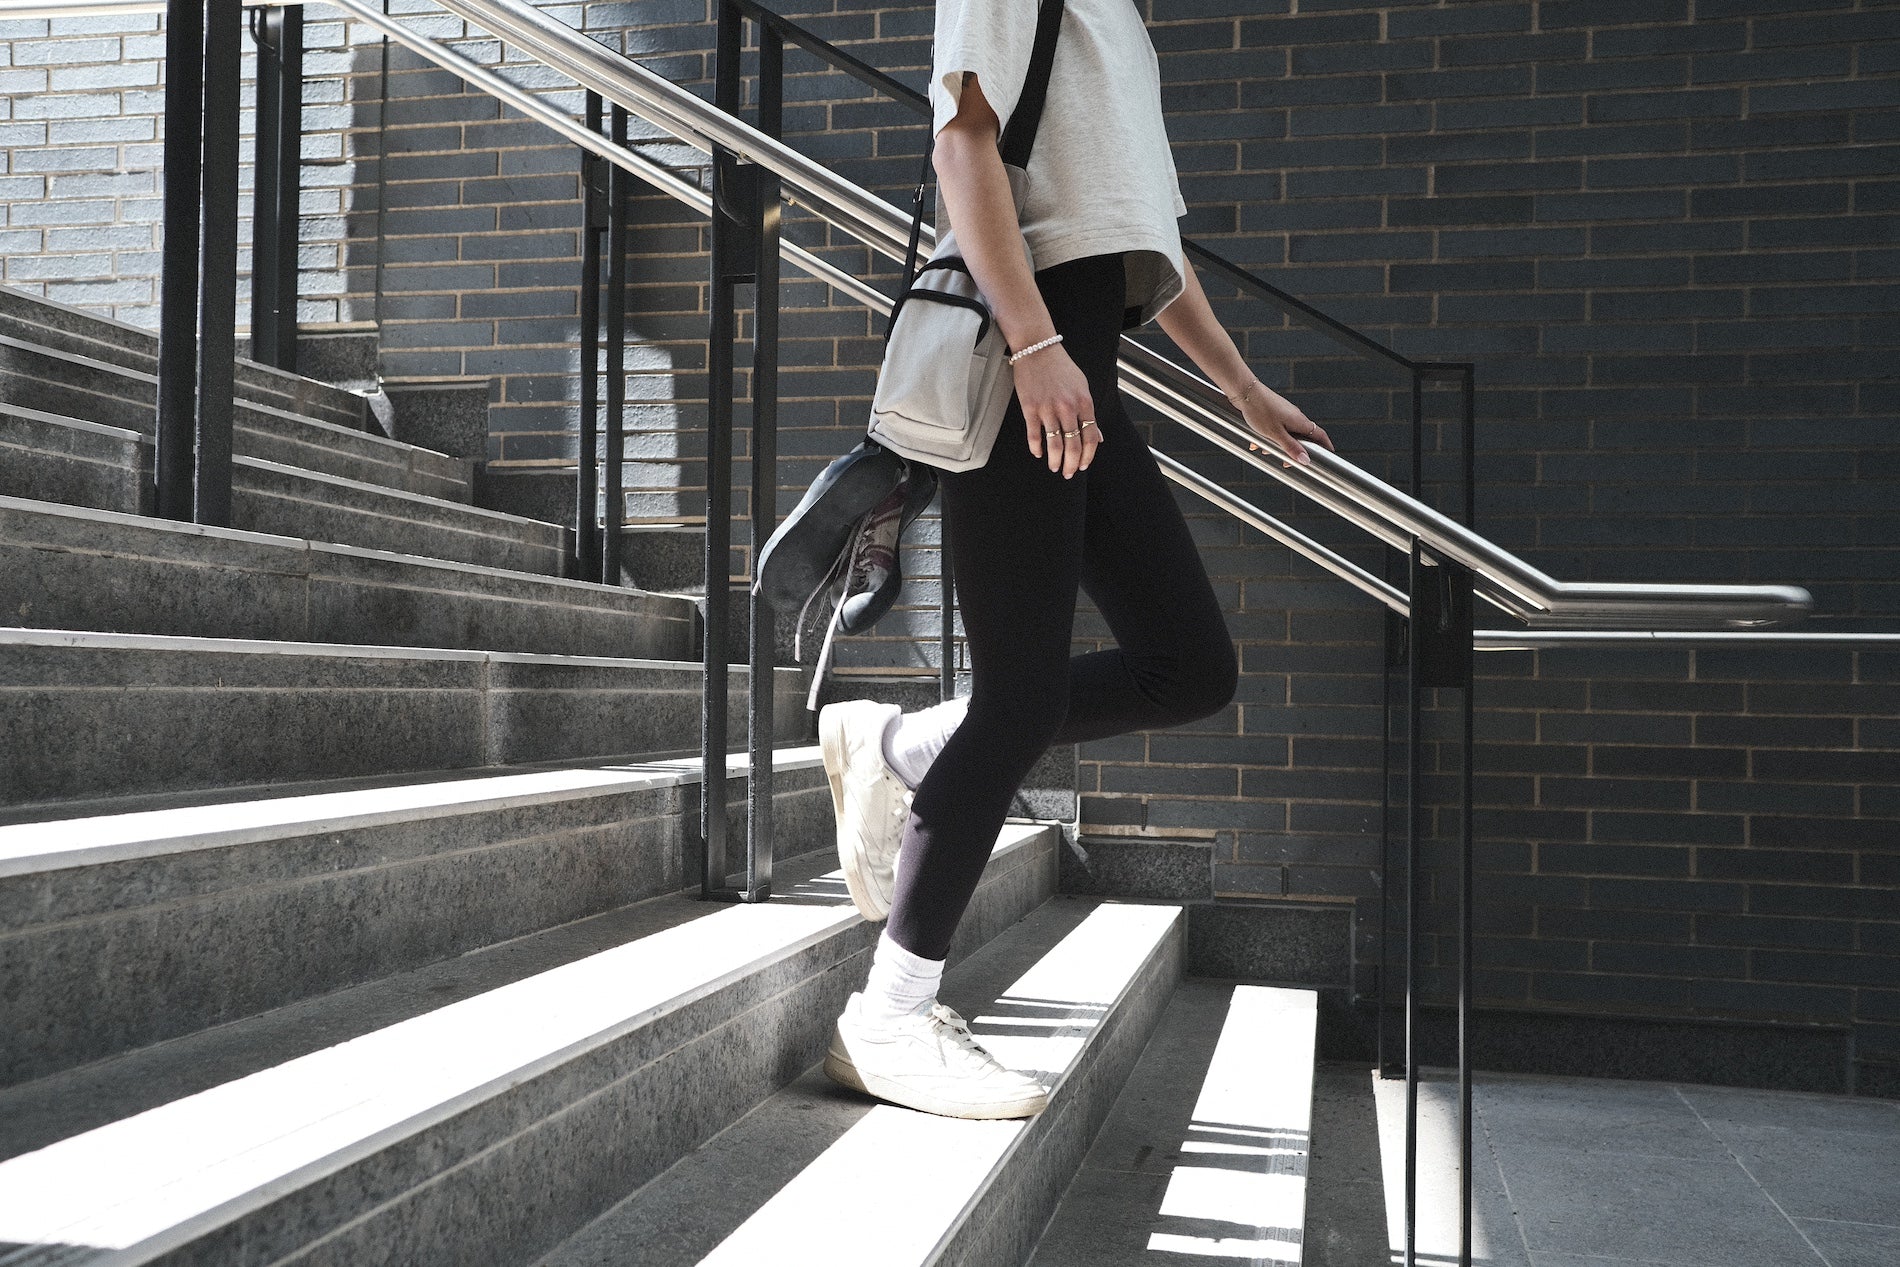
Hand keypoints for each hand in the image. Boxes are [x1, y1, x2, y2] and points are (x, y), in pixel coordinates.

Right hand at [1014, 342, 1098, 478]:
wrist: (1037, 349)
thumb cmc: (1061, 367)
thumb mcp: (1082, 386)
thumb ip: (1090, 412)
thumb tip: (1098, 436)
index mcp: (1084, 402)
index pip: (1091, 437)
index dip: (1088, 455)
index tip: (1083, 465)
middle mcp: (1068, 408)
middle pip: (1073, 445)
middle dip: (1072, 464)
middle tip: (1068, 473)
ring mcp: (1048, 409)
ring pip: (1055, 444)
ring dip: (1055, 461)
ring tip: (1054, 468)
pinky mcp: (1030, 408)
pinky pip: (1034, 435)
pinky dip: (1036, 448)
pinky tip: (1038, 454)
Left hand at [1234, 378, 1332, 467]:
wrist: (1245, 392)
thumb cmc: (1260, 411)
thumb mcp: (1275, 434)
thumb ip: (1291, 447)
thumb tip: (1306, 460)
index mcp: (1300, 421)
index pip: (1320, 435)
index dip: (1326, 446)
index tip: (1328, 455)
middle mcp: (1296, 416)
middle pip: (1303, 437)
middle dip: (1295, 451)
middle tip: (1287, 462)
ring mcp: (1286, 413)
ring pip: (1287, 434)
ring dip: (1278, 445)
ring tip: (1265, 450)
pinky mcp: (1275, 412)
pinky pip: (1276, 428)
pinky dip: (1270, 437)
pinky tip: (1257, 441)